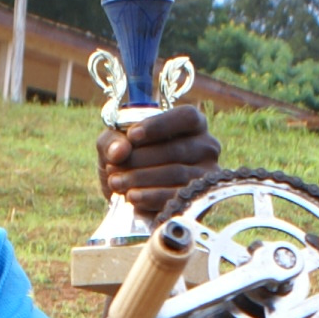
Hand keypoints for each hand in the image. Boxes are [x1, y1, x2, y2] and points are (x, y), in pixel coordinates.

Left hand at [96, 99, 220, 222]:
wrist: (132, 196)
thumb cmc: (129, 160)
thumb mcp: (115, 144)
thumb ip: (112, 141)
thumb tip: (119, 151)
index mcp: (192, 123)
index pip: (184, 117)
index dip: (158, 126)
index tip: (132, 136)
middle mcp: (206, 146)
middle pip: (176, 149)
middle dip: (139, 159)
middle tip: (113, 168)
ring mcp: (206, 174)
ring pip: (176, 173)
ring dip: (141, 179)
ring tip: (116, 183)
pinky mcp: (201, 200)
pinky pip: (177, 196)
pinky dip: (152, 197)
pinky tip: (133, 197)